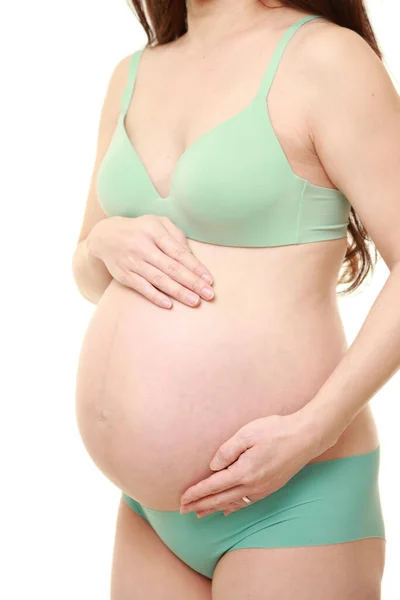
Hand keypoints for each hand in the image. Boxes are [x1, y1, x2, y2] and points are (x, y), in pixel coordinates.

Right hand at [86, 214, 213, 308]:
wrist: (105, 236)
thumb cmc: (140, 230)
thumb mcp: (158, 223)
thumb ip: (176, 236)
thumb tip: (192, 257)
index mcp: (154, 231)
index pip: (179, 252)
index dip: (195, 267)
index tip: (209, 279)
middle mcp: (143, 246)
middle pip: (172, 268)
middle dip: (192, 282)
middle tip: (209, 294)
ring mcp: (133, 261)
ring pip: (159, 279)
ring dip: (178, 292)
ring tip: (195, 301)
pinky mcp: (124, 275)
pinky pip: (142, 287)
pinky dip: (155, 296)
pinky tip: (169, 305)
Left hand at [180, 412, 321, 516]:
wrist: (306, 437)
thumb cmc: (276, 430)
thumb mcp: (247, 433)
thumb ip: (227, 450)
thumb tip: (213, 466)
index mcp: (244, 472)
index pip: (213, 486)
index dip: (196, 493)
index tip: (181, 499)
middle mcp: (252, 485)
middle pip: (220, 499)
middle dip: (200, 506)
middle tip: (183, 511)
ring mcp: (262, 489)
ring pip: (232, 504)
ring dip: (214, 509)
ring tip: (199, 514)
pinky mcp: (270, 488)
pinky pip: (246, 503)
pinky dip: (233, 508)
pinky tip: (227, 510)